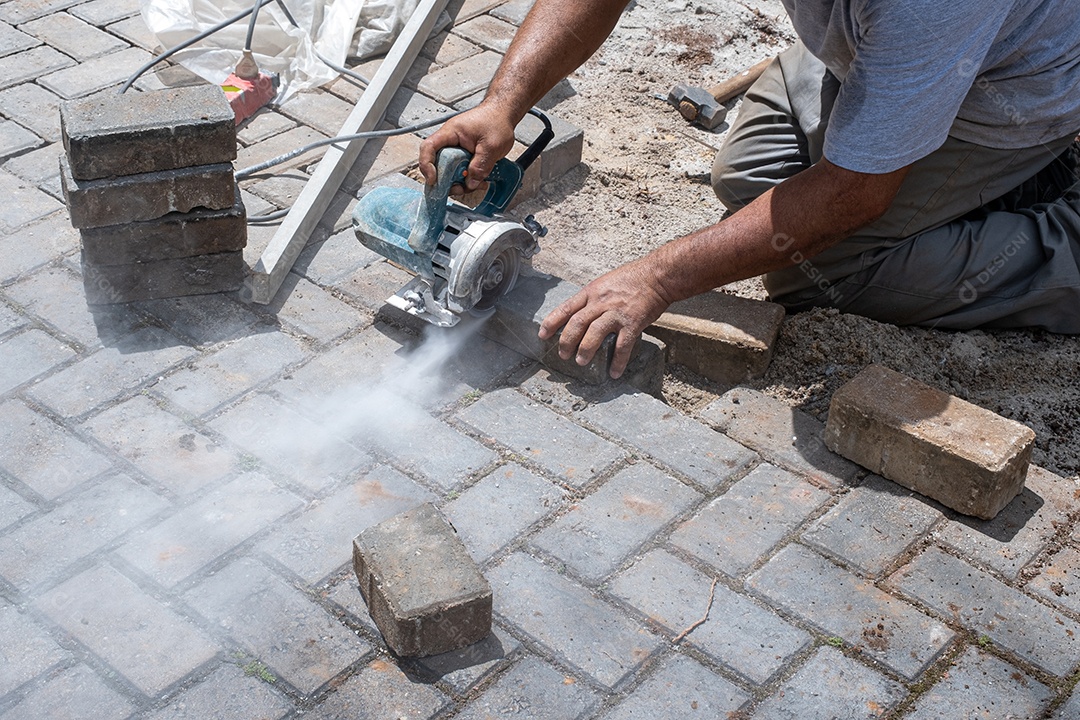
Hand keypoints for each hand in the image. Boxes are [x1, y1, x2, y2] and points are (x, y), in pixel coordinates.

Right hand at [419, 102, 517, 189]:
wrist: (503, 115)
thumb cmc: (496, 122)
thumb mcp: (491, 146)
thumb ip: (480, 166)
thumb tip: (470, 184)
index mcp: (451, 133)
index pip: (428, 147)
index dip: (426, 165)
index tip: (433, 180)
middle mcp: (449, 141)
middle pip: (437, 164)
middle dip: (446, 180)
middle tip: (460, 189)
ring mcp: (455, 149)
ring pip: (449, 171)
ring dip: (459, 182)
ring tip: (475, 184)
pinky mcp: (463, 156)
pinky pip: (459, 171)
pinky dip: (467, 179)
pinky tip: (479, 181)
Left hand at [538, 259, 672, 378]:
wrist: (657, 277)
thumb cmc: (632, 279)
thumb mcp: (604, 283)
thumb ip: (592, 299)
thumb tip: (578, 314)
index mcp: (591, 292)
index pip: (566, 308)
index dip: (552, 322)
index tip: (542, 334)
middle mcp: (601, 302)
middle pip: (577, 323)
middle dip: (566, 341)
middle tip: (563, 355)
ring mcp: (616, 313)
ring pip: (594, 333)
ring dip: (585, 349)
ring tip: (580, 361)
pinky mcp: (632, 323)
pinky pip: (622, 345)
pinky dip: (617, 361)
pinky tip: (614, 372)